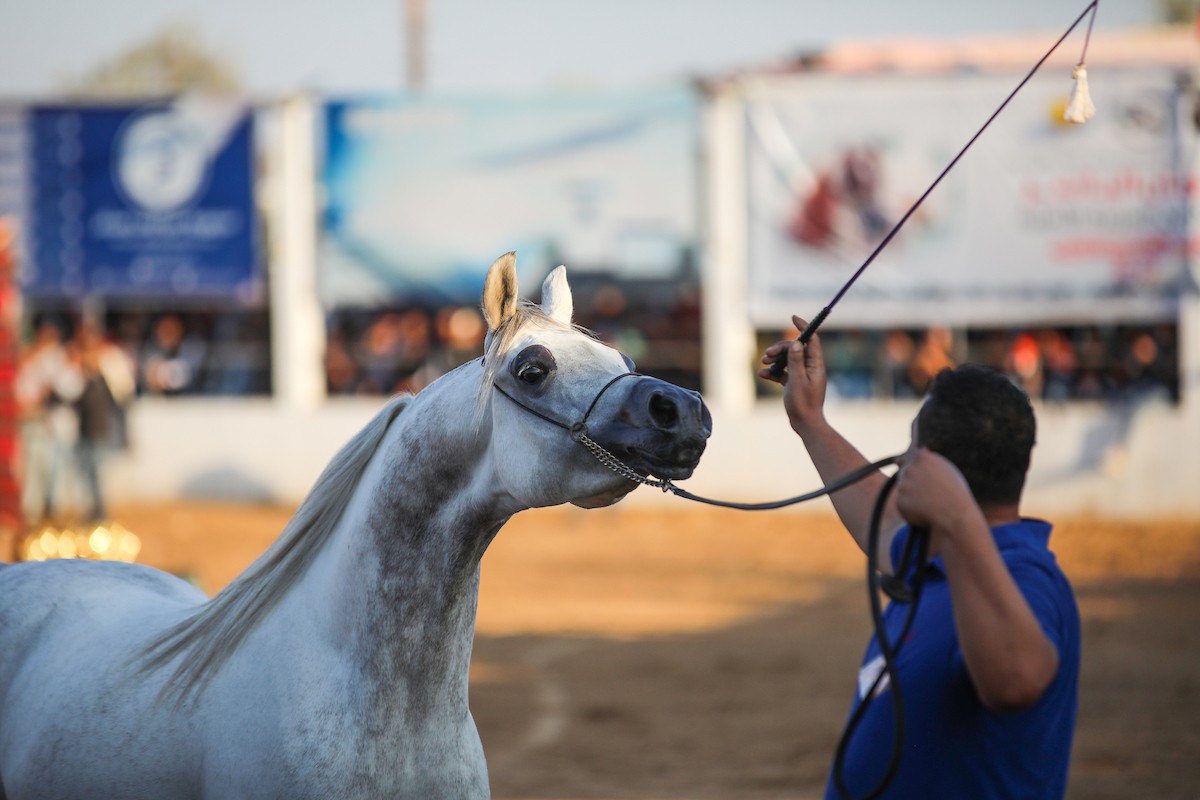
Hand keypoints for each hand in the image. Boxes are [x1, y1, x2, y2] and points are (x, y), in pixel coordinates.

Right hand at [757, 316, 827, 433]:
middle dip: (780, 348)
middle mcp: (810, 367)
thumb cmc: (803, 403)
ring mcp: (801, 374)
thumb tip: (796, 342)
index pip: (811, 339)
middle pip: (794, 348)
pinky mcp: (794, 382)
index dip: (803, 327)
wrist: (804, 423)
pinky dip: (773, 371)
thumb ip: (796, 361)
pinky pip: (782, 372)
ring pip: (787, 359)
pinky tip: (762, 375)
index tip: (793, 317)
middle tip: (767, 355)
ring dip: (774, 359)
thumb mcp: (798, 380)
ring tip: (763, 363)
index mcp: (815, 364)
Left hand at [894, 447, 977, 534]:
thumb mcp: (947, 469)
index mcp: (923, 457)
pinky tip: (924, 511)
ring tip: (929, 503)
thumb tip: (918, 451)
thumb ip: (930, 461)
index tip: (918, 472)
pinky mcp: (900, 500)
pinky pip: (902, 503)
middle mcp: (911, 468)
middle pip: (905, 472)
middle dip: (912, 481)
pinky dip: (909, 508)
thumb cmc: (955, 492)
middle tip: (928, 493)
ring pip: (903, 488)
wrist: (955, 514)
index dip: (915, 466)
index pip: (910, 456)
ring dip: (911, 495)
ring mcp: (904, 484)